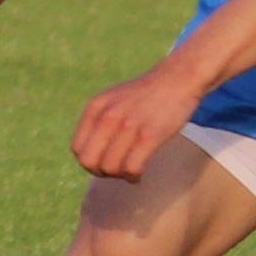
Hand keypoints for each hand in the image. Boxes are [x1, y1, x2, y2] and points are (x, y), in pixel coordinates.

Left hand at [71, 62, 207, 181]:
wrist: (178, 78)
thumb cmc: (146, 95)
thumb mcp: (113, 100)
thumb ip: (99, 120)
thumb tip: (89, 152)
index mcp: (95, 108)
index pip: (77, 148)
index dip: (89, 162)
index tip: (104, 163)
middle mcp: (107, 116)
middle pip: (89, 161)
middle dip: (101, 172)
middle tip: (116, 171)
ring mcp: (128, 125)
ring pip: (110, 167)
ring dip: (119, 176)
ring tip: (130, 172)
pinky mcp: (149, 135)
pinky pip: (132, 167)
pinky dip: (133, 177)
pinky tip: (139, 175)